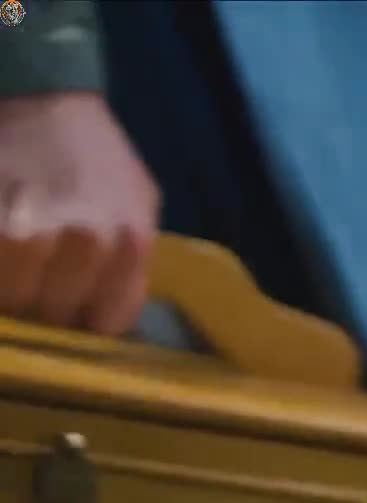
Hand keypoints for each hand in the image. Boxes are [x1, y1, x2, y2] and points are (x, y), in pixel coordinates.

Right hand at [0, 92, 159, 335]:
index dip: (86, 319)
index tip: (74, 309)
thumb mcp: (138, 208)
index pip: (107, 323)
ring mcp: (29, 234)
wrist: (47, 102)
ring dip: (11, 287)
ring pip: (13, 301)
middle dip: (46, 302)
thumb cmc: (97, 159)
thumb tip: (104, 319)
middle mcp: (86, 242)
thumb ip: (128, 266)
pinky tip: (4, 245)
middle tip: (39, 273)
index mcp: (131, 243)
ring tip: (16, 257)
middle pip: (56, 315)